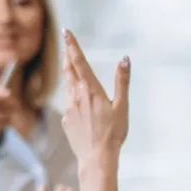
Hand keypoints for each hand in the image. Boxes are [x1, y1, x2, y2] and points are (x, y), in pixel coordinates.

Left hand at [60, 29, 129, 190]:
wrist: (96, 157)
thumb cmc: (113, 133)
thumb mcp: (122, 106)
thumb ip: (122, 81)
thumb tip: (124, 59)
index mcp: (90, 90)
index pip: (79, 62)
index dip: (72, 46)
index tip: (66, 32)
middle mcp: (76, 96)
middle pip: (69, 70)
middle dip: (68, 55)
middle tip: (66, 43)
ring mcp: (68, 108)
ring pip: (66, 85)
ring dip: (67, 72)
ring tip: (68, 64)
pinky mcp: (66, 120)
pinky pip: (67, 102)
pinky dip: (70, 93)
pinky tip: (74, 97)